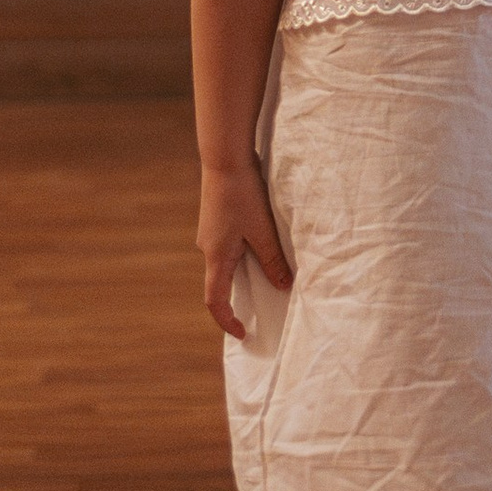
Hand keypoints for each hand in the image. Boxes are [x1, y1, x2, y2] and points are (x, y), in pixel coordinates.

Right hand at [198, 160, 290, 339]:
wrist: (224, 156)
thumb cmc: (242, 193)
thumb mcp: (263, 230)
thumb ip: (273, 260)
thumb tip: (283, 286)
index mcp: (216, 256)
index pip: (215, 300)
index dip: (227, 321)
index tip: (242, 334)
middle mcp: (208, 246)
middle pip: (222, 281)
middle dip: (242, 295)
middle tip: (266, 302)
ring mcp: (211, 231)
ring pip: (228, 261)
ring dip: (246, 269)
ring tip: (271, 269)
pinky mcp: (216, 217)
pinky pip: (230, 244)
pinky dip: (245, 251)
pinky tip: (263, 239)